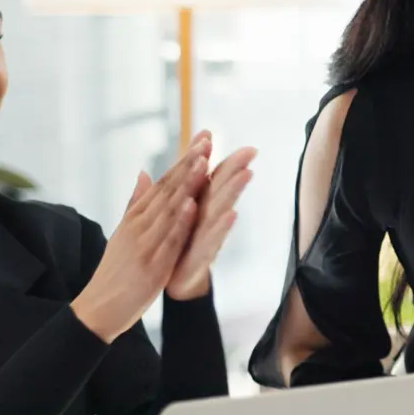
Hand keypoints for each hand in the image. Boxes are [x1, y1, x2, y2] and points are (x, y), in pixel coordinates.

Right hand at [70, 138, 209, 342]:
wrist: (98, 309)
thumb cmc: (116, 272)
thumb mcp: (124, 233)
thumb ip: (136, 203)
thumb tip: (145, 173)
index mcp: (135, 218)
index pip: (163, 184)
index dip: (183, 161)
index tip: (203, 141)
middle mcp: (139, 226)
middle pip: (167, 190)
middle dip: (188, 165)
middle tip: (207, 141)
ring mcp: (144, 244)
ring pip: (168, 209)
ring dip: (187, 185)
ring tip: (203, 162)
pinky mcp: (151, 265)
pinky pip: (168, 240)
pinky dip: (179, 222)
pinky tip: (192, 205)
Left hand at [166, 137, 257, 300]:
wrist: (173, 282)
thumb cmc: (176, 245)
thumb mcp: (171, 213)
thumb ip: (172, 188)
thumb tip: (163, 165)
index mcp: (196, 205)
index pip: (206, 176)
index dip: (208, 155)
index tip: (211, 131)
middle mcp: (206, 217)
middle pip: (221, 188)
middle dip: (234, 168)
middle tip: (250, 149)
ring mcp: (209, 235)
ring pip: (222, 209)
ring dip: (234, 191)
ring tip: (246, 174)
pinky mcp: (205, 255)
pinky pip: (215, 239)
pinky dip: (222, 226)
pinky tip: (232, 213)